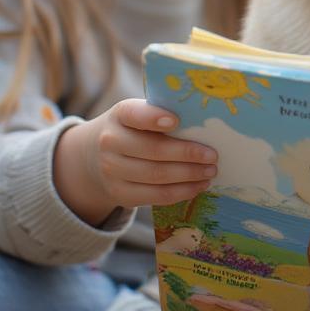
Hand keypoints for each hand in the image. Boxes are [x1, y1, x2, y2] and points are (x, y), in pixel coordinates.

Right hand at [54, 99, 216, 225]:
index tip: (176, 120)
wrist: (96, 155)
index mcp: (120, 115)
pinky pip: (154, 196)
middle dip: (187, 154)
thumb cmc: (135, 129)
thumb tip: (206, 123)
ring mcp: (112, 171)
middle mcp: (111, 142)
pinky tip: (198, 186)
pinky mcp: (120, 194)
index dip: (153, 118)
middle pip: (152, 150)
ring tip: (210, 172)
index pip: (134, 114)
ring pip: (156, 176)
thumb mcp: (141, 114)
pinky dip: (181, 192)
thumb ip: (165, 114)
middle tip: (213, 156)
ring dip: (188, 175)